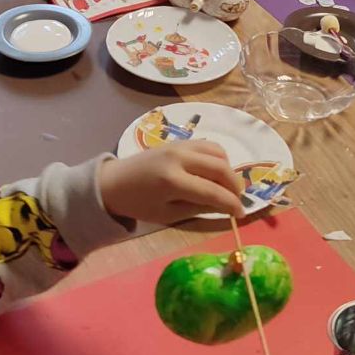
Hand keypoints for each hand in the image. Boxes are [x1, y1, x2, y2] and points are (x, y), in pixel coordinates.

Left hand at [98, 142, 243, 224]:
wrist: (114, 181)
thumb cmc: (139, 204)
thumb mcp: (168, 214)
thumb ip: (199, 208)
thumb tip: (226, 207)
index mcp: (173, 181)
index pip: (213, 191)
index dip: (231, 204)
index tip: (241, 214)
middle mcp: (179, 158)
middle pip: (221, 168)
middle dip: (235, 186)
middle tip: (238, 200)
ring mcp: (180, 145)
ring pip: (218, 152)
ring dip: (229, 170)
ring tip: (227, 187)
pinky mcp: (179, 140)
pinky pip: (208, 145)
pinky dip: (218, 158)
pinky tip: (215, 172)